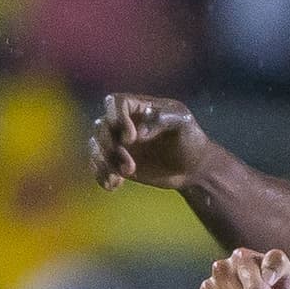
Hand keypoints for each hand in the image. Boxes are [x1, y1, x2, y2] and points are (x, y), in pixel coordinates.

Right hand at [89, 94, 208, 191]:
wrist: (193, 168)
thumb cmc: (190, 138)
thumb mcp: (183, 122)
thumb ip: (162, 119)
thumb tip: (138, 133)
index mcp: (137, 107)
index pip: (114, 102)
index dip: (117, 118)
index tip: (131, 138)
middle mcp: (123, 122)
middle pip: (101, 127)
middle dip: (110, 147)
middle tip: (130, 167)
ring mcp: (119, 143)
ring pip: (96, 146)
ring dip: (103, 162)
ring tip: (121, 177)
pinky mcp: (118, 162)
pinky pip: (99, 166)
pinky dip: (101, 175)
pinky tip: (113, 185)